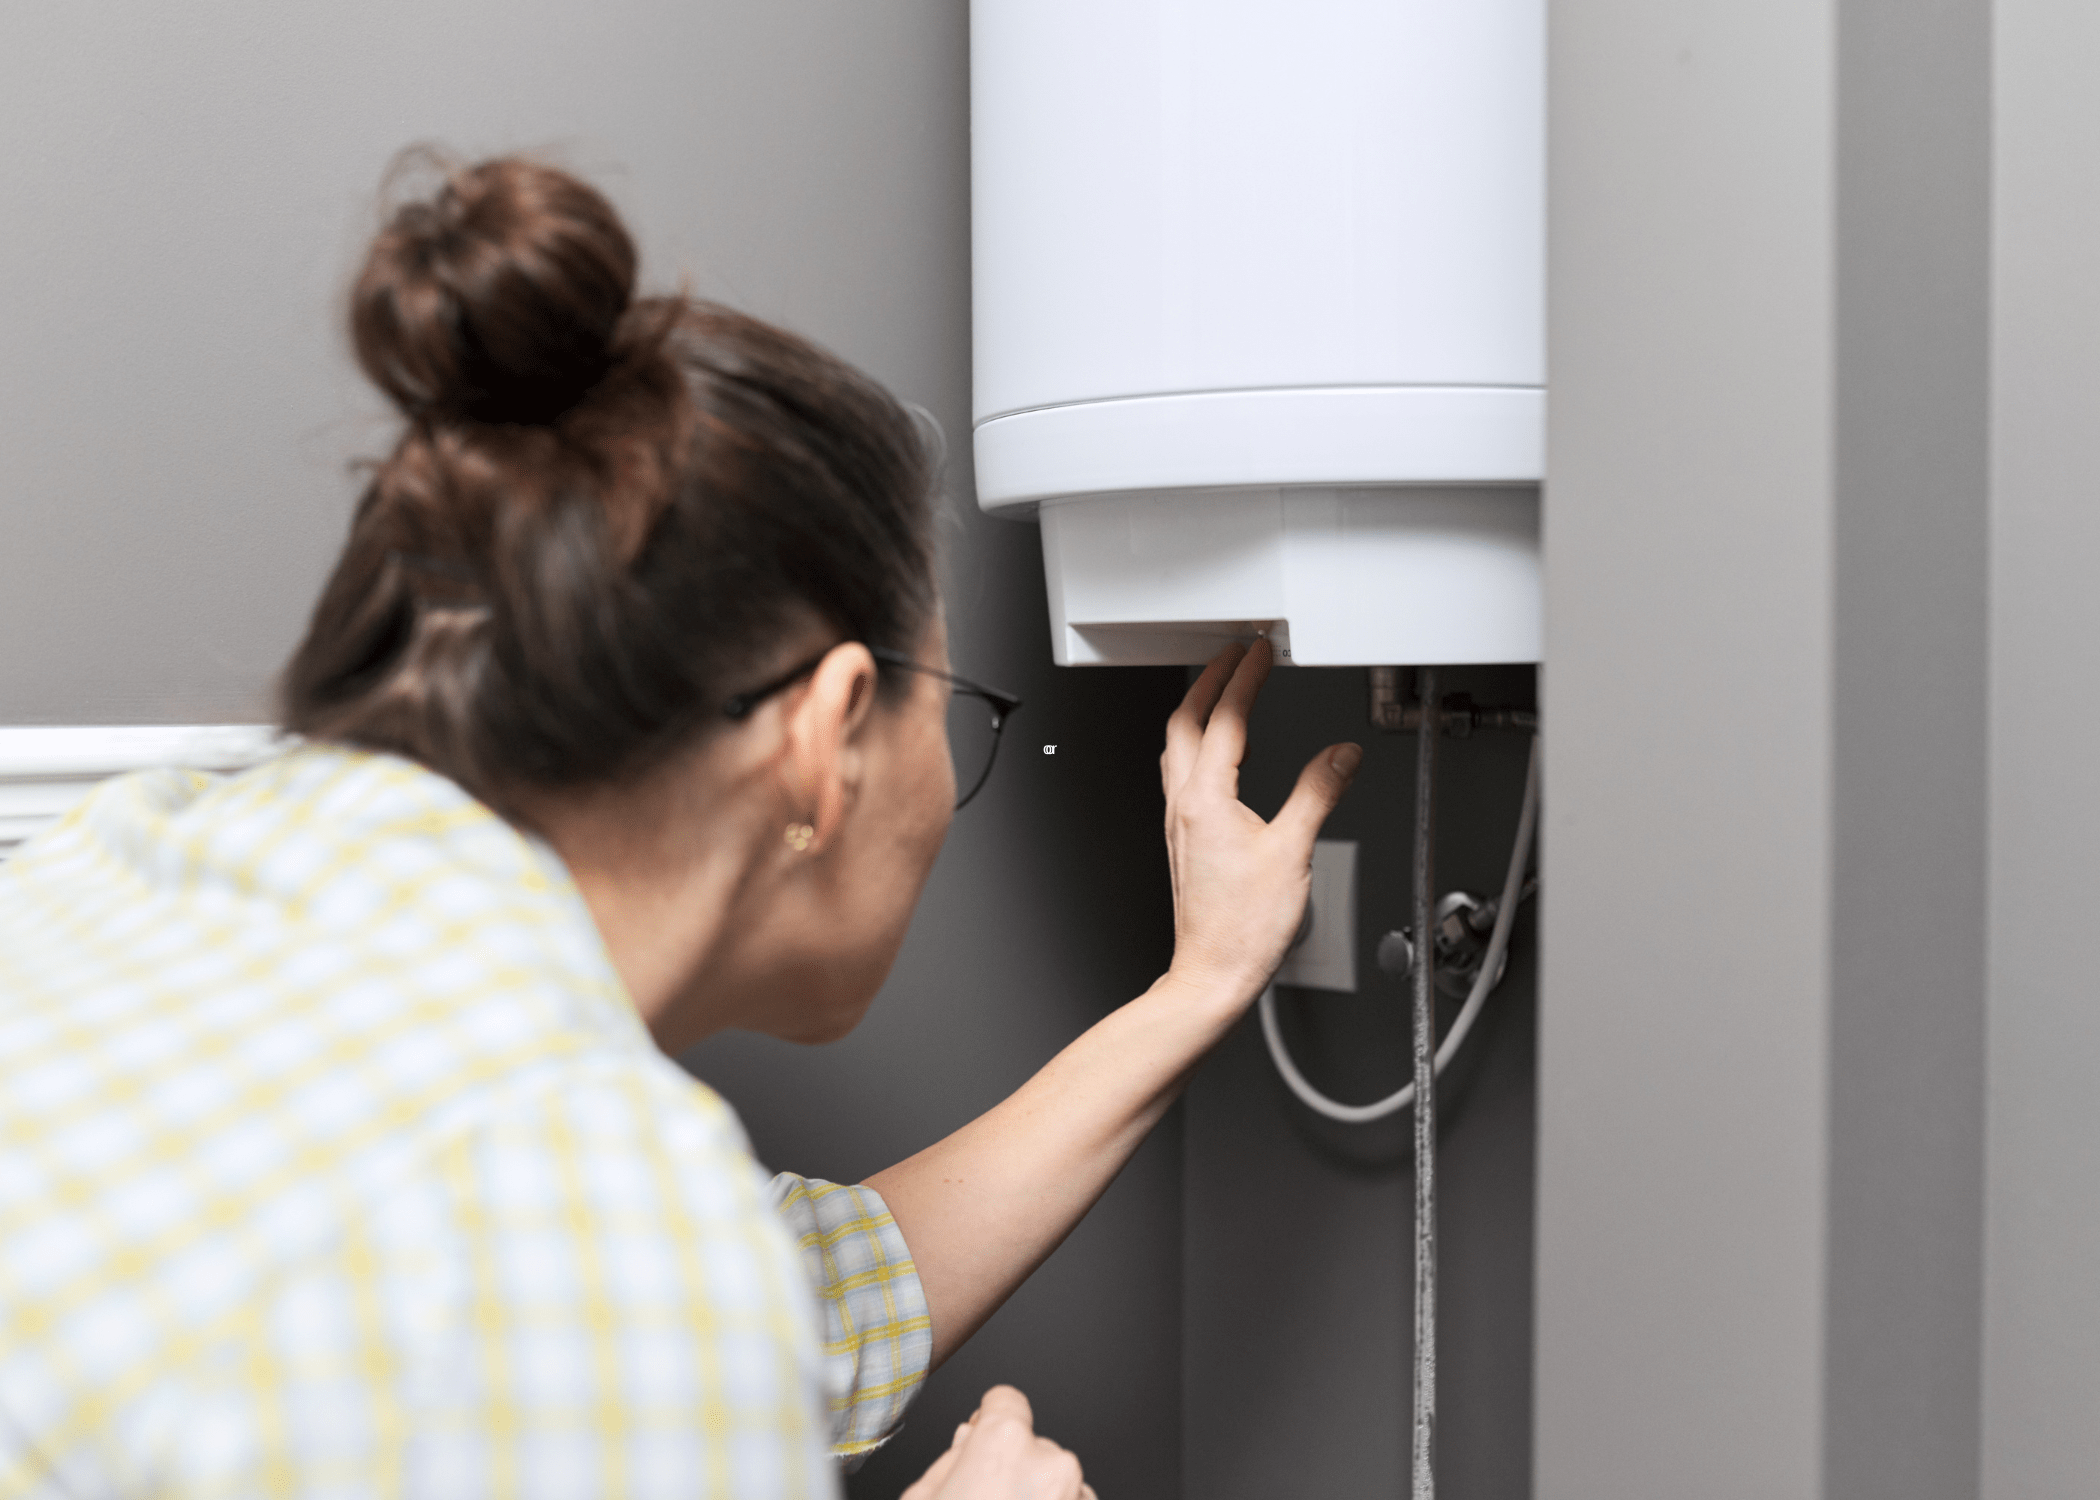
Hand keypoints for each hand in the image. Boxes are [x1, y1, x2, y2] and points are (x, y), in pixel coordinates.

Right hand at [901, 1386, 1093, 1499]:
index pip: (1006, 1400)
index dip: (990, 1416)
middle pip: (1029, 1445)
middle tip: (986, 1497)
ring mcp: (1077, 1493)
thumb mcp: (924, 1496)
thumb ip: (951, 1459)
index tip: (984, 1430)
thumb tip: (968, 1439)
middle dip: (1012, 1466)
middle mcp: (1050, 1462)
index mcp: (1005, 1443)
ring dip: (1037, 1492)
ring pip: (1054, 1479)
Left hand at [1160, 639, 1360, 1005]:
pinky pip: (1180, 773)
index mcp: (1206, 798)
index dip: (1244, 678)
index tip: (1259, 652)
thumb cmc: (1243, 927)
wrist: (1213, 972)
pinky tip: (1216, 756)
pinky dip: (1196, 745)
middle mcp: (1183, 805)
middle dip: (1210, 681)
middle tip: (1233, 656)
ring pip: (1176, 746)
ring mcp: (1178, 822)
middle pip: (1185, 720)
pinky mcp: (1183, 840)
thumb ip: (1317, 793)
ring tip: (1221, 692)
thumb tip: (1341, 755)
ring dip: (1197, 710)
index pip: (1226, 719)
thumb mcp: (1293, 851)